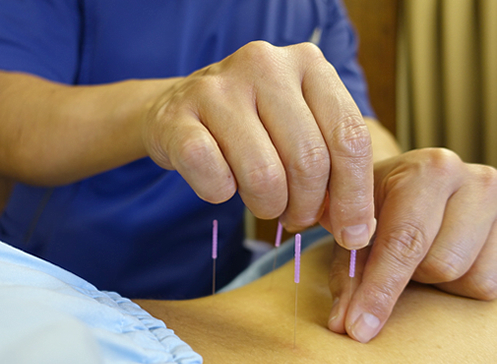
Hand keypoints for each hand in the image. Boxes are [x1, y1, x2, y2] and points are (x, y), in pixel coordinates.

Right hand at [142, 41, 375, 247]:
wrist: (177, 109)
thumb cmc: (250, 124)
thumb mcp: (299, 128)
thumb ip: (333, 164)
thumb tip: (357, 227)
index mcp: (307, 63)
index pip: (349, 137)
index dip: (355, 196)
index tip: (353, 234)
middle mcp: (265, 65)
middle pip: (309, 160)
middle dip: (307, 206)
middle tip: (295, 217)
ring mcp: (217, 89)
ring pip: (263, 175)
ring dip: (266, 206)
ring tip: (261, 202)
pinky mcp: (177, 118)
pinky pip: (214, 179)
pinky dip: (221, 195)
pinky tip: (221, 184)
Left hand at [328, 148, 496, 342]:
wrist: (410, 181)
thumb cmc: (378, 205)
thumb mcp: (355, 229)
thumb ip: (349, 275)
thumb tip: (344, 325)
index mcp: (428, 169)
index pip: (404, 241)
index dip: (379, 290)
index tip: (359, 326)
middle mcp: (474, 180)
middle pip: (441, 265)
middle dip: (411, 275)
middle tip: (398, 256)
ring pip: (470, 278)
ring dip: (438, 279)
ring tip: (424, 251)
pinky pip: (491, 284)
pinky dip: (462, 282)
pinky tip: (446, 253)